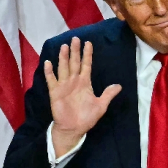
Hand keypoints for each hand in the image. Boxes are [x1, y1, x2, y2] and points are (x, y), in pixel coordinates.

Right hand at [44, 37, 121, 155]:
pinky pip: (51, 80)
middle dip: (75, 51)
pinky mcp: (55, 92)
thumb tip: (119, 86)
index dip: (87, 54)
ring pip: (63, 68)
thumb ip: (108, 94)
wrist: (73, 129)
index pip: (86, 65)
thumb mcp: (101, 106)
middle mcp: (74, 81)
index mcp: (85, 83)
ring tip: (64, 46)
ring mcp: (64, 86)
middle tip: (75, 38)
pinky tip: (48, 62)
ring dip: (63, 57)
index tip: (88, 43)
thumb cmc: (86, 117)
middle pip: (74, 63)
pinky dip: (49, 72)